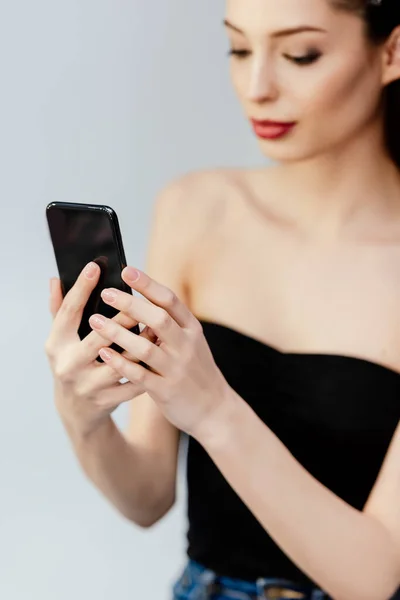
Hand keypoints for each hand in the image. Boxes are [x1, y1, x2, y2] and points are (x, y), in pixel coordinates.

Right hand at [45, 262, 157, 438]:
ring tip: (158, 325)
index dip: (81, 288)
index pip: (68, 312)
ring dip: (142, 342)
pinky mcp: (107, 400)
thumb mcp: (61, 339)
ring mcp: (88, 385)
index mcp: (56, 345)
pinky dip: (148, 367)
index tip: (95, 266)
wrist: (77, 410)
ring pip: (121, 361)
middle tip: (139, 300)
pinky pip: (133, 381)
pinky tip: (161, 351)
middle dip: (121, 318)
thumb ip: (59, 310)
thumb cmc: (72, 362)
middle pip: (98, 337)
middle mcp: (69, 365)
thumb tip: (55, 278)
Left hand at [88, 266, 231, 437]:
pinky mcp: (167, 390)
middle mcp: (186, 346)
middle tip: (105, 293)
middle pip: (158, 319)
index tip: (126, 271)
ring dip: (118, 333)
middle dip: (130, 304)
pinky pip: (140, 375)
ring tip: (95, 321)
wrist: (215, 409)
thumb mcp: (191, 342)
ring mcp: (177, 369)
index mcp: (191, 329)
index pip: (170, 300)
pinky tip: (104, 354)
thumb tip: (138, 300)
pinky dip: (121, 363)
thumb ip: (170, 324)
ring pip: (145, 347)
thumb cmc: (195, 370)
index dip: (148, 284)